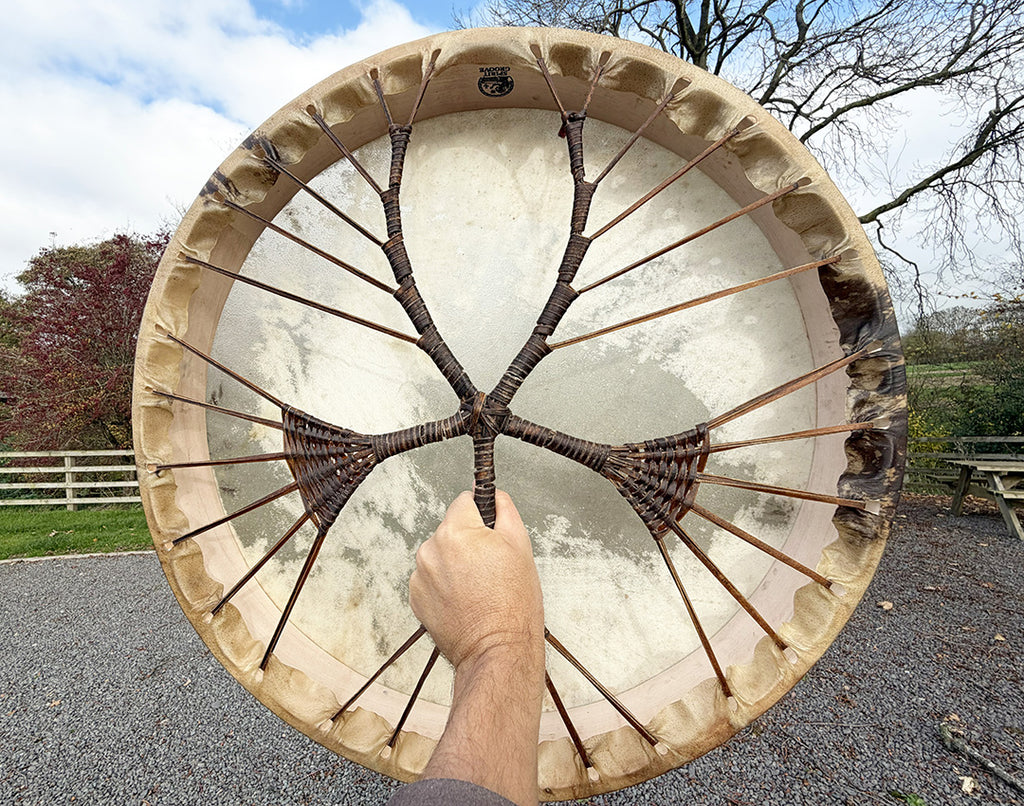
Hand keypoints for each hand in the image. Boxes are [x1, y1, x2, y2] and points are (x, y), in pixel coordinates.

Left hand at [409, 490, 543, 671]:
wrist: (497, 649)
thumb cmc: (512, 604)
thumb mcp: (520, 546)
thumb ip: (504, 510)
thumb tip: (494, 494)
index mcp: (455, 532)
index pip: (464, 501)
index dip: (482, 515)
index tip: (490, 531)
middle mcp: (431, 550)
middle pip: (451, 529)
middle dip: (468, 541)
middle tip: (491, 567)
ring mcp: (420, 576)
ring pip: (440, 554)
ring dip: (455, 563)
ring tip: (479, 587)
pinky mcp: (416, 598)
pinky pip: (431, 578)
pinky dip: (444, 584)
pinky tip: (464, 599)